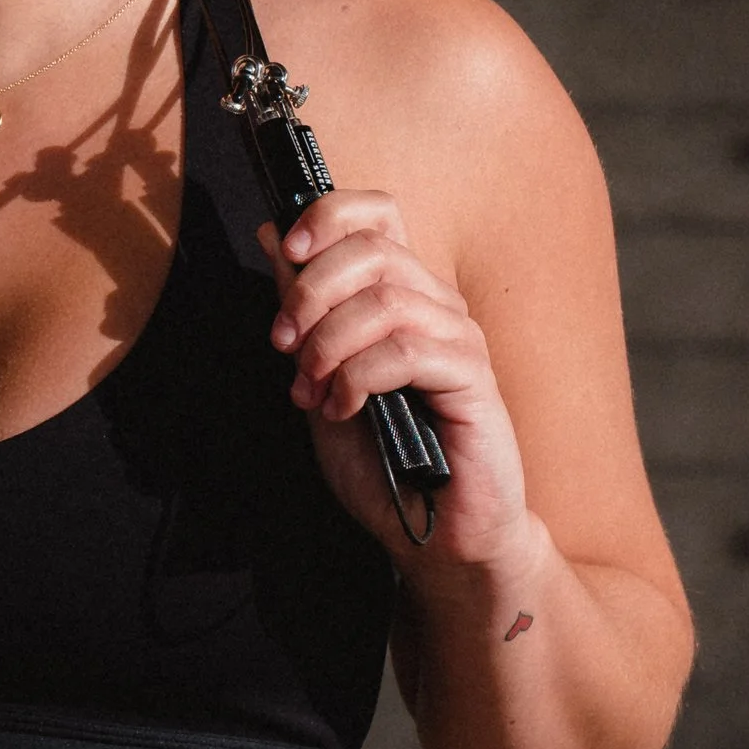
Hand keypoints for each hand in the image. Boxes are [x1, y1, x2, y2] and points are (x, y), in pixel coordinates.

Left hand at [260, 193, 530, 570]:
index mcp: (401, 294)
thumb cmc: (383, 460)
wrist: (432, 534)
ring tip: (312, 389)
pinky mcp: (473, 379)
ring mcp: (459, 339)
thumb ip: (304, 309)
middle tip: (284, 343)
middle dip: (312, 290)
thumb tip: (275, 237)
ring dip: (329, 344)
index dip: (329, 215)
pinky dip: (359, 378)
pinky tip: (344, 410)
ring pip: (385, 301)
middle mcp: (435, 305)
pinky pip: (406, 352)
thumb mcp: (321, 374)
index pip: (378, 214)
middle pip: (374, 248)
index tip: (287, 250)